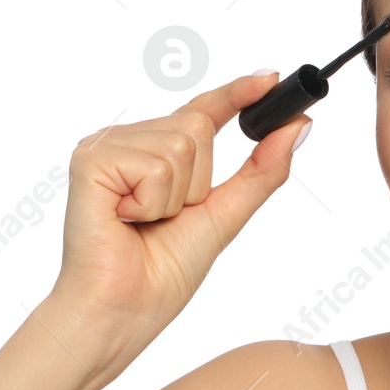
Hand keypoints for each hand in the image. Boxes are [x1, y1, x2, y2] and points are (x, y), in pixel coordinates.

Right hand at [48, 71, 309, 358]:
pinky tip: (124, 219)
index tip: (270, 78)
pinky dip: (152, 202)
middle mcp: (127, 141)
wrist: (122, 311)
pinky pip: (155, 163)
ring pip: (181, 143)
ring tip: (142, 222)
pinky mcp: (90, 159)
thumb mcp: (225, 215)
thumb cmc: (161, 273)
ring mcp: (105, 146)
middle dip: (198, 182)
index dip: (236, 94)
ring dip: (175, 197)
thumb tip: (299, 126)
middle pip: (197, 126)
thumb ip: (261, 170)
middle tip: (165, 218)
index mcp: (153, 151)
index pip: (202, 111)